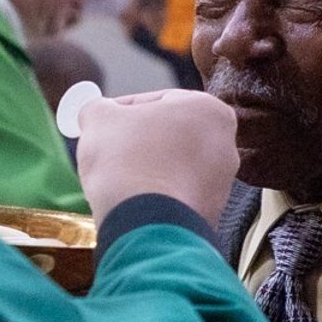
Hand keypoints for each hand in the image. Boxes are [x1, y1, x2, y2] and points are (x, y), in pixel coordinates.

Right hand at [76, 88, 238, 228]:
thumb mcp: (98, 118)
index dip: (120, 111)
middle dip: (138, 140)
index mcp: (208, 109)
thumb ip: (98, 108)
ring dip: (147, 167)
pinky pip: (176, 193)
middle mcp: (225, 143)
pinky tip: (132, 198)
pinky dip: (156, 193)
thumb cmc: (126, 161)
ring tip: (118, 177)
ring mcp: (222, 181)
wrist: (142, 221)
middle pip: (169, 133)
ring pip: (174, 165)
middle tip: (108, 149)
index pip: (155, 100)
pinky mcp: (210, 211)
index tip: (102, 123)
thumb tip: (96, 112)